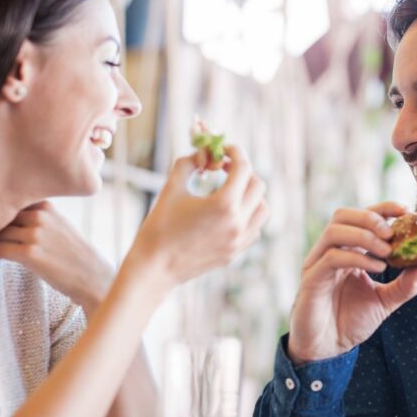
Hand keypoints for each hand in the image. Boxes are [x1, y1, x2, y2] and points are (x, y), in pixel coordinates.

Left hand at [0, 201, 114, 315]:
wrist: (93, 279)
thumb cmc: (75, 256)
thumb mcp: (61, 227)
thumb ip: (39, 218)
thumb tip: (7, 220)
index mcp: (47, 207)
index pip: (10, 203)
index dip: (0, 215)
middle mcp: (41, 217)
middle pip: (1, 217)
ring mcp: (35, 234)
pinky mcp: (30, 254)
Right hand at [130, 145, 268, 286]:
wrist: (154, 268)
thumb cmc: (159, 226)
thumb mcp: (172, 187)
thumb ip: (189, 163)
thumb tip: (204, 154)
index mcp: (224, 205)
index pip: (243, 167)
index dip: (235, 151)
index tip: (224, 148)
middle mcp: (238, 223)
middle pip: (257, 186)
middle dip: (242, 171)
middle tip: (224, 167)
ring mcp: (239, 241)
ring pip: (262, 208)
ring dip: (250, 194)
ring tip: (229, 190)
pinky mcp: (235, 253)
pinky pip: (254, 228)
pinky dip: (248, 215)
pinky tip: (227, 213)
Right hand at [287, 201, 416, 362]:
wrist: (327, 349)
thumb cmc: (350, 322)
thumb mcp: (384, 302)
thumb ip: (403, 286)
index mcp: (346, 251)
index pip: (361, 218)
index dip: (382, 209)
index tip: (405, 210)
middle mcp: (329, 252)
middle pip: (343, 215)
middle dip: (370, 217)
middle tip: (393, 233)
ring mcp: (318, 263)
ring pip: (335, 230)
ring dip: (365, 235)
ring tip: (387, 252)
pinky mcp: (311, 279)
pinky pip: (332, 257)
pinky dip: (357, 257)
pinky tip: (377, 268)